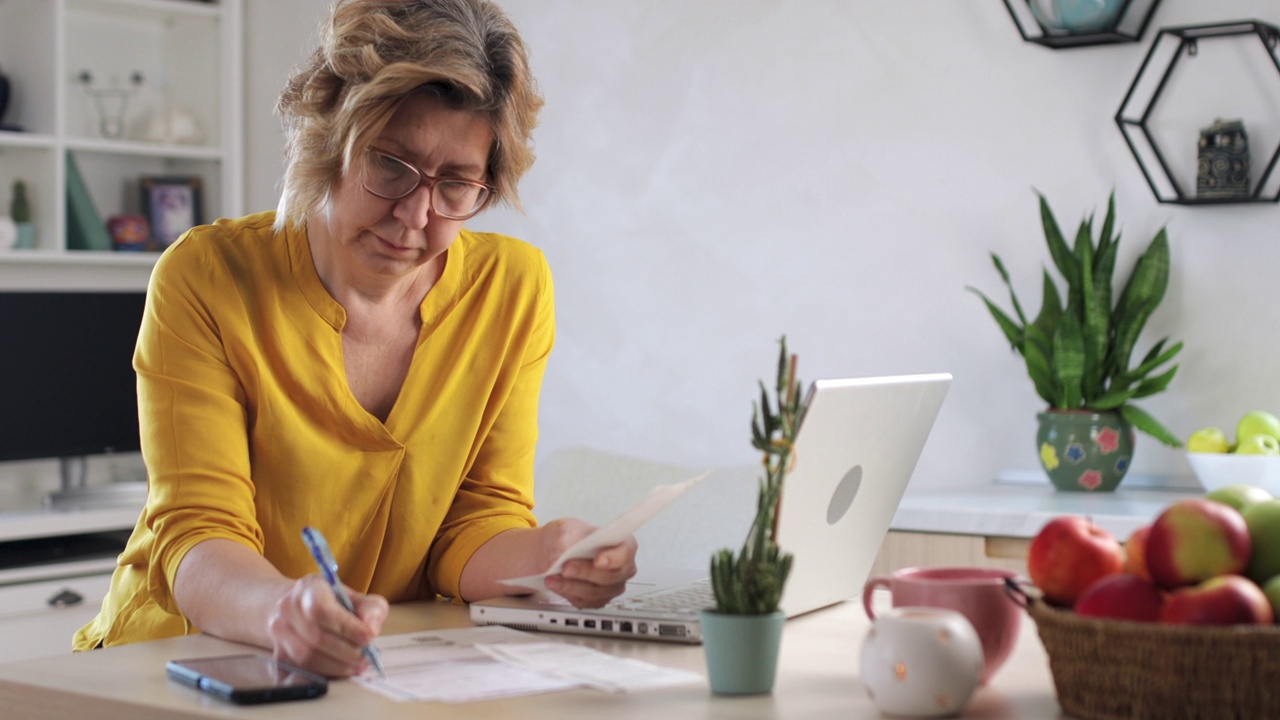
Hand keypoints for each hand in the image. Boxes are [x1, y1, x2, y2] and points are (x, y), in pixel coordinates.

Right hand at [265, 574, 388, 677]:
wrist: (304, 610)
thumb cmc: (336, 605)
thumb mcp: (359, 599)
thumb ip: (371, 610)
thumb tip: (371, 629)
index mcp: (309, 588)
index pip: (321, 609)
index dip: (346, 627)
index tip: (368, 638)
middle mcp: (287, 607)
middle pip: (315, 637)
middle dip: (346, 652)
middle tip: (366, 658)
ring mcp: (279, 631)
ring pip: (305, 657)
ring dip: (335, 666)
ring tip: (356, 666)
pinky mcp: (278, 653)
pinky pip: (298, 671)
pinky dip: (322, 675)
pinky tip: (340, 673)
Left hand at [540, 518, 637, 608]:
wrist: (557, 550)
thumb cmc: (570, 537)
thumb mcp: (566, 528)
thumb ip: (567, 539)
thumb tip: (562, 554)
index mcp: (622, 544)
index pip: (625, 553)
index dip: (613, 558)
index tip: (598, 560)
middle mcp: (621, 568)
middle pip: (610, 576)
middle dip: (586, 572)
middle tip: (567, 567)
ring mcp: (611, 586)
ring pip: (595, 592)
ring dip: (571, 585)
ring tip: (553, 577)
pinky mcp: (597, 600)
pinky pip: (584, 601)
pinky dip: (567, 592)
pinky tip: (556, 584)